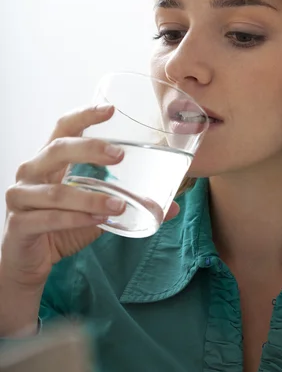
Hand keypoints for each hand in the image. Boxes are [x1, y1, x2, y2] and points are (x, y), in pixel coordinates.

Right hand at [1, 105, 179, 289]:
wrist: (28, 262)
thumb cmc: (59, 227)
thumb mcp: (95, 210)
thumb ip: (126, 203)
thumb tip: (172, 205)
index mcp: (49, 160)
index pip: (64, 127)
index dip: (85, 115)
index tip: (111, 109)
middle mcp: (31, 172)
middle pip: (58, 149)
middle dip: (89, 148)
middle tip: (120, 155)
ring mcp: (21, 197)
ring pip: (57, 192)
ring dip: (91, 198)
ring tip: (119, 204)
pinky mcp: (19, 224)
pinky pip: (49, 218)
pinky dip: (76, 220)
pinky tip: (98, 221)